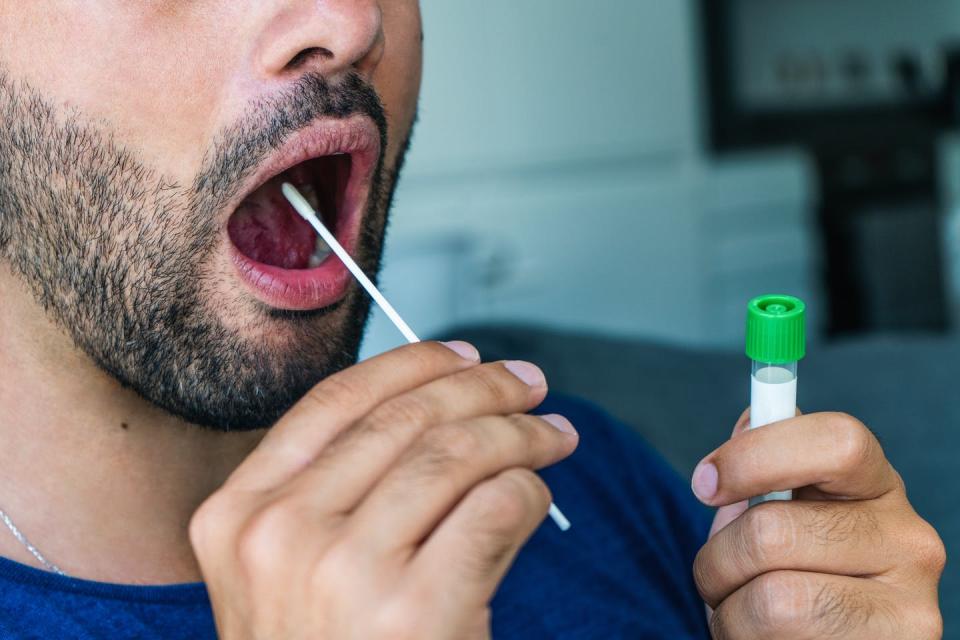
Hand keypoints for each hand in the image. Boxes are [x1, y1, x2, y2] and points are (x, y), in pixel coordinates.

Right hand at [189, 341, 577, 638]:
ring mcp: (344, 574)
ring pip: (456, 453)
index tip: (465, 356)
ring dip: (519, 433)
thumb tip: (434, 403)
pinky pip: (495, 507)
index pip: (335, 401)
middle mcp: (281, 535)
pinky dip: (529, 489)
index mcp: (237, 514)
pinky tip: (537, 495)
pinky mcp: (416, 613)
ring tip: (553, 435)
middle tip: (530, 385)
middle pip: (404, 419)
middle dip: (482, 388)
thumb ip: (330, 493)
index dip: (411, 365)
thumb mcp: (282, 574)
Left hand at [691, 409, 945, 638]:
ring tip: (744, 615)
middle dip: (718, 560)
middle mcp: (909, 541)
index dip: (755, 455)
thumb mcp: (774, 510)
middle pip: (773, 532)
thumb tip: (751, 420)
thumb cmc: (786, 571)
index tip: (704, 484)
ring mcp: (910, 609)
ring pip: (773, 600)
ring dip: (729, 613)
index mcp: (877, 485)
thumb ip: (763, 463)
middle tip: (718, 576)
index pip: (836, 442)